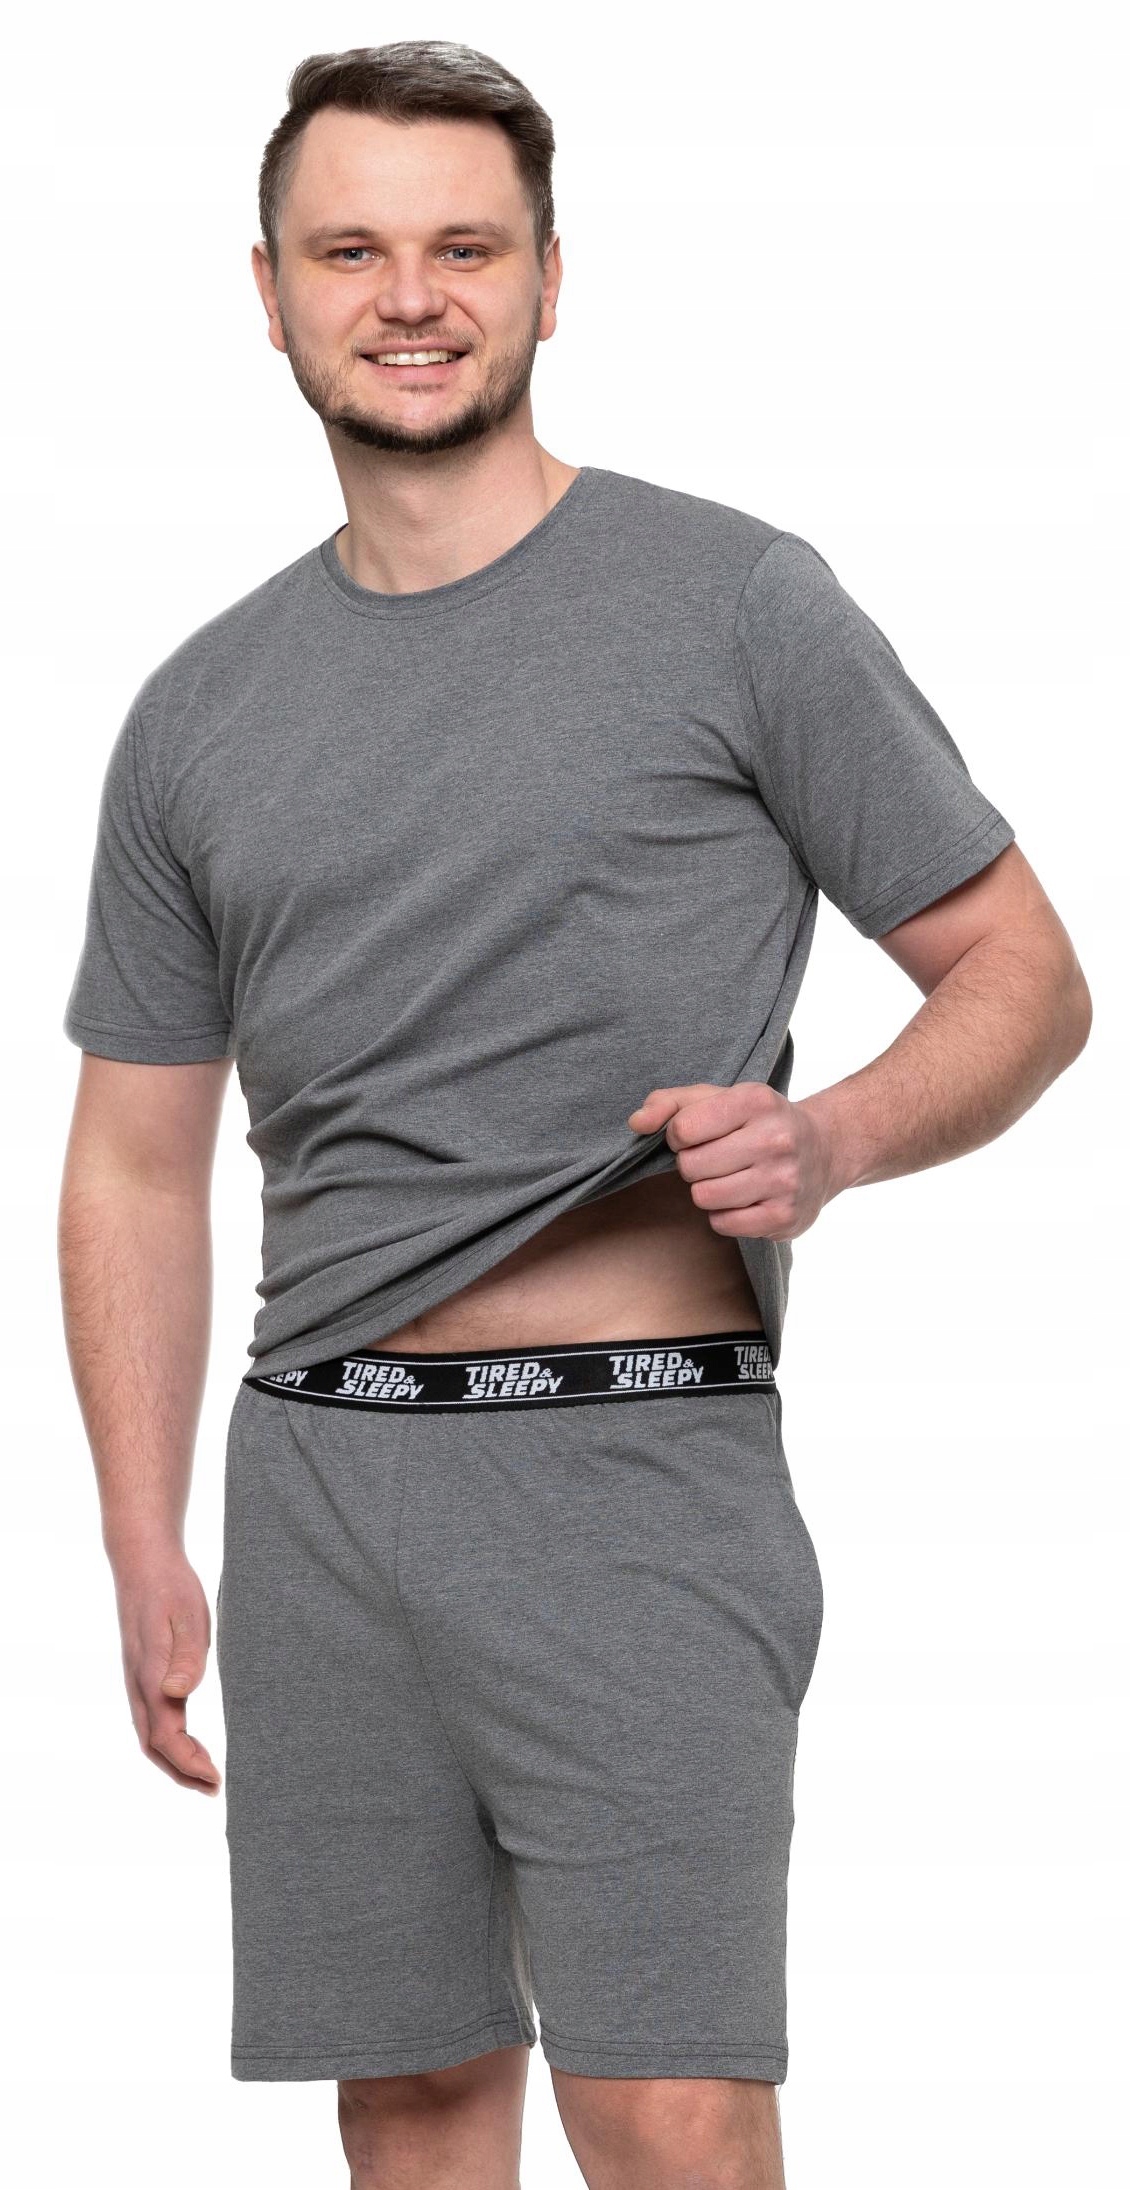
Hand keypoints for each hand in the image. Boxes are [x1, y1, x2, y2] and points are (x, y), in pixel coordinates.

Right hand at [111, 1543, 221, 1793]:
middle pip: (153, 1746)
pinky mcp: (142, 1673)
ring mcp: (137, 1680)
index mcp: (150, 1675)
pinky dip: (168, 1742)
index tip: (216, 1779)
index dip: (190, 1763)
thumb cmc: (171, 1585)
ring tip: (204, 1776)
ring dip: (174, 1761)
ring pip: (149, 1735)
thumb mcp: (188, 1614)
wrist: (143, 1561)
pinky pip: (150, 1719)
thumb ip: (187, 1654)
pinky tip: (187, 1742)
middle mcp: (138, 1684)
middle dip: (182, 1773)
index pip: (167, 1737)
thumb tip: (179, 1693)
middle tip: (214, 1788)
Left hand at [627, 1079, 841, 1240]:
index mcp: (756, 1101)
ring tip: (730, 1177)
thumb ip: (670, 1103)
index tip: (697, 1135)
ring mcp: (784, 1181)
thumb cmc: (758, 1122)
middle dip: (693, 1164)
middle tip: (716, 1159)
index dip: (679, 1136)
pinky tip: (743, 1198)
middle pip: (691, 1166)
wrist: (825, 1150)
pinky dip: (724, 1214)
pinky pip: (724, 1224)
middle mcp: (775, 1139)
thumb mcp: (718, 1098)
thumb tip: (636, 1123)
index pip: (683, 1128)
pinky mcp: (785, 1217)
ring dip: (708, 1190)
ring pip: (704, 1197)